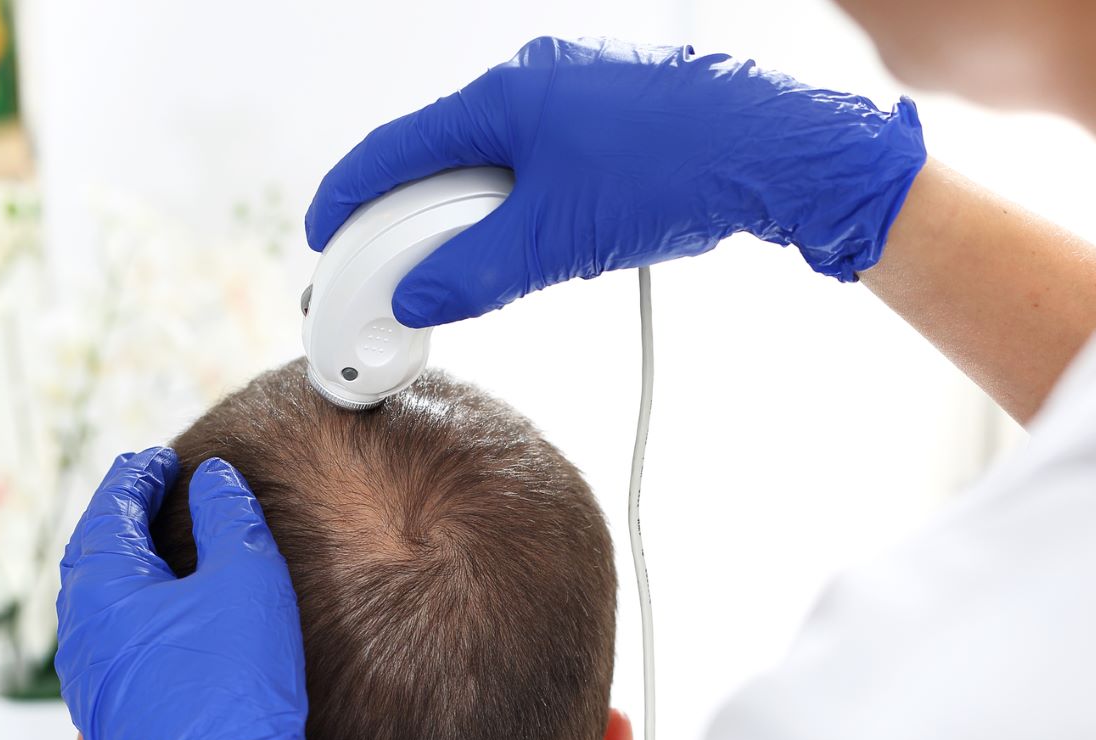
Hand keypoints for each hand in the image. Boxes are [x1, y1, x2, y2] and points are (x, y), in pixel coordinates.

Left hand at [55, 448, 355, 739]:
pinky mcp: (116, 720)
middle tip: (153, 493)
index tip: (160, 459)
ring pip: (100, 607)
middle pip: (92, 557)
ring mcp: (92, 684)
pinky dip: (137, 614)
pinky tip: (171, 622)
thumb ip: (229, 517)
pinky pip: (115, 646)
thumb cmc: (235, 690)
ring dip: (128, 569)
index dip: (139, 476)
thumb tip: (213, 479)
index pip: (109, 510)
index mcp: (99, 591)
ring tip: (163, 551)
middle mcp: (80, 637)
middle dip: (122, 519)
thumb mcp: (248, 582)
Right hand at [304, 36, 926, 326]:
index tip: (323, 238)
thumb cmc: (667, 174)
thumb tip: (417, 299)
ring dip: (477, 224)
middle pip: (442, 162)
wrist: (772, 154)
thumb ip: (475, 272)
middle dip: (416, 226)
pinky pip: (542, 169)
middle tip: (399, 283)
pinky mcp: (612, 123)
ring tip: (486, 275)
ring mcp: (573, 100)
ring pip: (496, 170)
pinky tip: (548, 247)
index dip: (349, 199)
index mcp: (500, 99)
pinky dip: (523, 211)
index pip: (394, 150)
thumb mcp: (556, 240)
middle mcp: (530, 85)